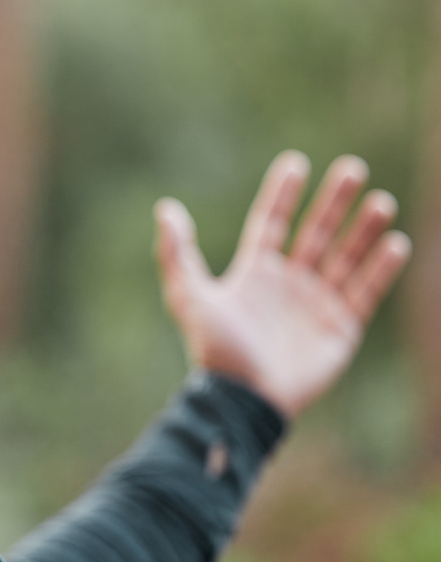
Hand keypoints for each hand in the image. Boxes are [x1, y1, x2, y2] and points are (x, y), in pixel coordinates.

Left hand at [155, 151, 411, 418]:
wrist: (244, 397)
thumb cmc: (215, 349)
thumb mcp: (188, 296)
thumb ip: (177, 254)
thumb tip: (165, 208)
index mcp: (253, 274)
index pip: (271, 223)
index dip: (282, 194)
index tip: (296, 163)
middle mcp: (287, 285)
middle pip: (315, 233)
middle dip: (333, 202)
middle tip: (353, 168)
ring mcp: (315, 306)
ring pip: (344, 258)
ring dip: (363, 229)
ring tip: (380, 202)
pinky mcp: (340, 330)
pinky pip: (365, 293)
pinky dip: (380, 269)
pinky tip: (395, 243)